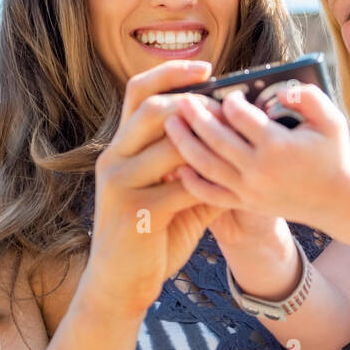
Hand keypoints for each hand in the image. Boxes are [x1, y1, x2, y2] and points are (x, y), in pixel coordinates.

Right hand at [83, 60, 226, 316]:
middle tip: (228, 105)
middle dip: (192, 101)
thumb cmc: (150, 235)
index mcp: (121, 147)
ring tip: (234, 143)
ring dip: (206, 142)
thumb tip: (235, 136)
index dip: (170, 72)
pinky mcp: (134, 212)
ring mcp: (120, 184)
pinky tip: (227, 187)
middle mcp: (114, 158)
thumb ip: (194, 165)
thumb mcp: (170, 193)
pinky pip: (180, 188)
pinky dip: (208, 185)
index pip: (138, 91)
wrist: (119, 283)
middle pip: (149, 107)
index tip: (206, 66)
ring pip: (168, 145)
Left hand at [163, 82, 349, 230]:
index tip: (227, 94)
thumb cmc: (331, 154)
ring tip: (170, 123)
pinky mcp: (244, 203)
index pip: (242, 118)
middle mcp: (259, 170)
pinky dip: (192, 181)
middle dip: (196, 117)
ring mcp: (249, 190)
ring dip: (185, 143)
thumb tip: (281, 91)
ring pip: (206, 165)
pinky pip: (210, 194)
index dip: (231, 102)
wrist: (335, 200)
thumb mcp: (332, 121)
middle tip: (181, 99)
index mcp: (278, 146)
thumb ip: (309, 98)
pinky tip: (178, 165)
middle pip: (217, 140)